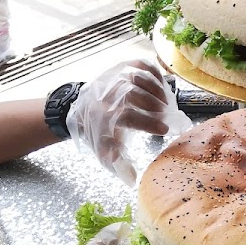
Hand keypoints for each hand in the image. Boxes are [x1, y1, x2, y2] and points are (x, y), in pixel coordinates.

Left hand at [65, 59, 188, 184]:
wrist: (79, 106)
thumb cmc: (98, 130)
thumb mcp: (103, 149)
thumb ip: (118, 163)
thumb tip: (132, 180)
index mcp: (104, 114)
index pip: (128, 116)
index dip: (147, 123)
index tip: (164, 130)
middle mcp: (108, 94)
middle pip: (133, 94)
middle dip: (152, 104)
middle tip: (165, 114)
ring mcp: (114, 77)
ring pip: (138, 77)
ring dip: (155, 89)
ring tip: (165, 101)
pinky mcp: (121, 67)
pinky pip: (139, 65)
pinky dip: (153, 72)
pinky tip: (162, 84)